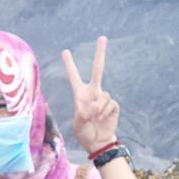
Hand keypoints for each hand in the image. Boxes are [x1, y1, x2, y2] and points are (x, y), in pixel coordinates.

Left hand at [61, 35, 119, 153]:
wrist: (98, 141)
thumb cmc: (84, 132)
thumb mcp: (78, 124)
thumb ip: (84, 114)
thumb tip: (95, 106)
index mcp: (80, 94)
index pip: (74, 76)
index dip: (70, 65)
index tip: (65, 51)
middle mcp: (92, 92)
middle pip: (98, 69)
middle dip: (100, 54)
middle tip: (103, 37)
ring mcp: (103, 97)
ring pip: (103, 96)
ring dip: (98, 109)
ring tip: (94, 118)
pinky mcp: (113, 105)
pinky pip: (109, 104)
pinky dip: (104, 112)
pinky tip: (102, 119)